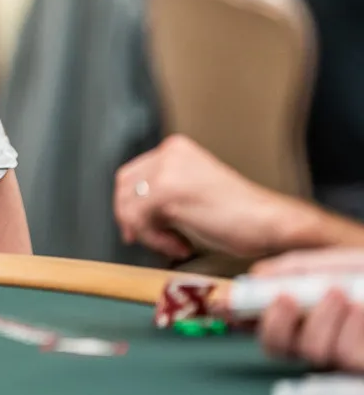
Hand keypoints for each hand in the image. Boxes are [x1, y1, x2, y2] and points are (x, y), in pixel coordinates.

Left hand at [113, 134, 288, 259]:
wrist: (270, 222)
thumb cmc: (240, 215)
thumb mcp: (194, 191)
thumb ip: (163, 192)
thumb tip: (129, 214)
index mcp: (175, 149)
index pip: (131, 175)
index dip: (128, 205)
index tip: (138, 227)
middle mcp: (168, 153)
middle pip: (122, 188)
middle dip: (132, 219)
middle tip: (151, 239)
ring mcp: (166, 170)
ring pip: (128, 207)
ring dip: (149, 233)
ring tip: (176, 242)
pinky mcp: (167, 190)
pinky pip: (139, 221)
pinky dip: (157, 240)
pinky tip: (182, 245)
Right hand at [252, 248, 363, 372]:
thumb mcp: (334, 259)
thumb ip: (296, 266)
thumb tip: (257, 275)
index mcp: (307, 316)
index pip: (268, 326)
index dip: (253, 316)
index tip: (247, 298)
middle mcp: (322, 337)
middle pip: (280, 347)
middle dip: (280, 321)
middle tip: (290, 295)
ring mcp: (346, 352)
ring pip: (315, 352)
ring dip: (322, 320)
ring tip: (338, 292)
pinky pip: (350, 358)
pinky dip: (351, 330)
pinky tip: (358, 307)